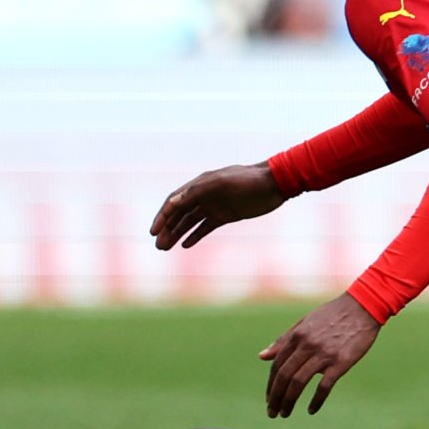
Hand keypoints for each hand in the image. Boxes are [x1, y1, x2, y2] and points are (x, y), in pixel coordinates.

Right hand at [149, 162, 285, 249]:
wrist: (275, 183)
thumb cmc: (248, 181)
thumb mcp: (222, 184)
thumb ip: (197, 192)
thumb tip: (172, 203)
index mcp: (200, 185)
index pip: (175, 202)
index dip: (162, 216)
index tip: (153, 232)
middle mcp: (205, 195)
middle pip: (180, 214)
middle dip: (167, 229)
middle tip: (158, 246)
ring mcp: (215, 205)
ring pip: (190, 222)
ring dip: (177, 234)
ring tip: (165, 248)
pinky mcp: (227, 215)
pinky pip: (206, 227)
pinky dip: (195, 235)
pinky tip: (185, 245)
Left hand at [259, 293, 380, 416]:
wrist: (364, 306)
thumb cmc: (334, 314)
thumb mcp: (305, 323)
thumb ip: (284, 340)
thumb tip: (262, 357)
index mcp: (298, 336)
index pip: (277, 365)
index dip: (271, 385)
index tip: (270, 399)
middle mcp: (307, 345)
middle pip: (284, 376)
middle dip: (275, 397)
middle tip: (272, 413)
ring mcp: (324, 354)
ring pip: (298, 382)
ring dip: (288, 401)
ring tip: (285, 413)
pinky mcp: (341, 362)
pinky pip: (324, 386)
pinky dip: (316, 401)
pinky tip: (311, 410)